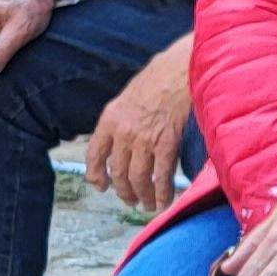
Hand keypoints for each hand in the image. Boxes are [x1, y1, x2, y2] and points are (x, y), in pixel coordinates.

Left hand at [87, 36, 192, 210]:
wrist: (181, 69)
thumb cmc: (160, 76)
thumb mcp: (129, 95)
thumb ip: (123, 117)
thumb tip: (126, 137)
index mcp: (110, 119)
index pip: (94, 153)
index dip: (95, 174)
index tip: (100, 186)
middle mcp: (123, 132)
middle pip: (117, 171)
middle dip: (123, 191)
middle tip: (130, 200)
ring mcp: (144, 139)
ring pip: (138, 178)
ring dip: (142, 196)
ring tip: (147, 206)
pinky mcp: (166, 143)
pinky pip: (161, 175)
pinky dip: (162, 192)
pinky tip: (163, 201)